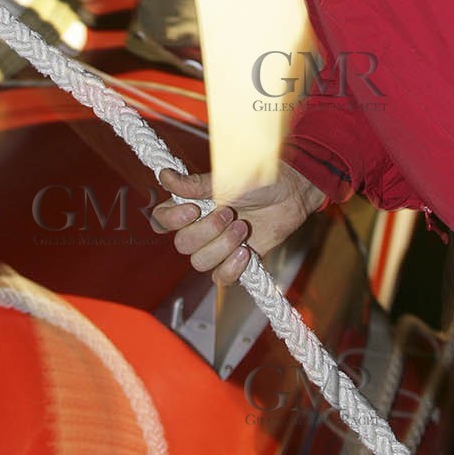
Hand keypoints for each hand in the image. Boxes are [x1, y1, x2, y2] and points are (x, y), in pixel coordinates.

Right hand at [153, 162, 325, 285]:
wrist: (291, 195)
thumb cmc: (259, 180)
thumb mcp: (226, 179)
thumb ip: (195, 185)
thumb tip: (164, 177)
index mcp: (193, 204)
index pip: (162, 220)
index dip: (172, 220)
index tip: (194, 209)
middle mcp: (200, 227)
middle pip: (182, 245)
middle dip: (207, 232)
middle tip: (230, 214)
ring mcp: (217, 246)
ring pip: (200, 262)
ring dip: (223, 246)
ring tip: (244, 228)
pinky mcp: (234, 262)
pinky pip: (219, 278)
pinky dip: (232, 267)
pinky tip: (246, 252)